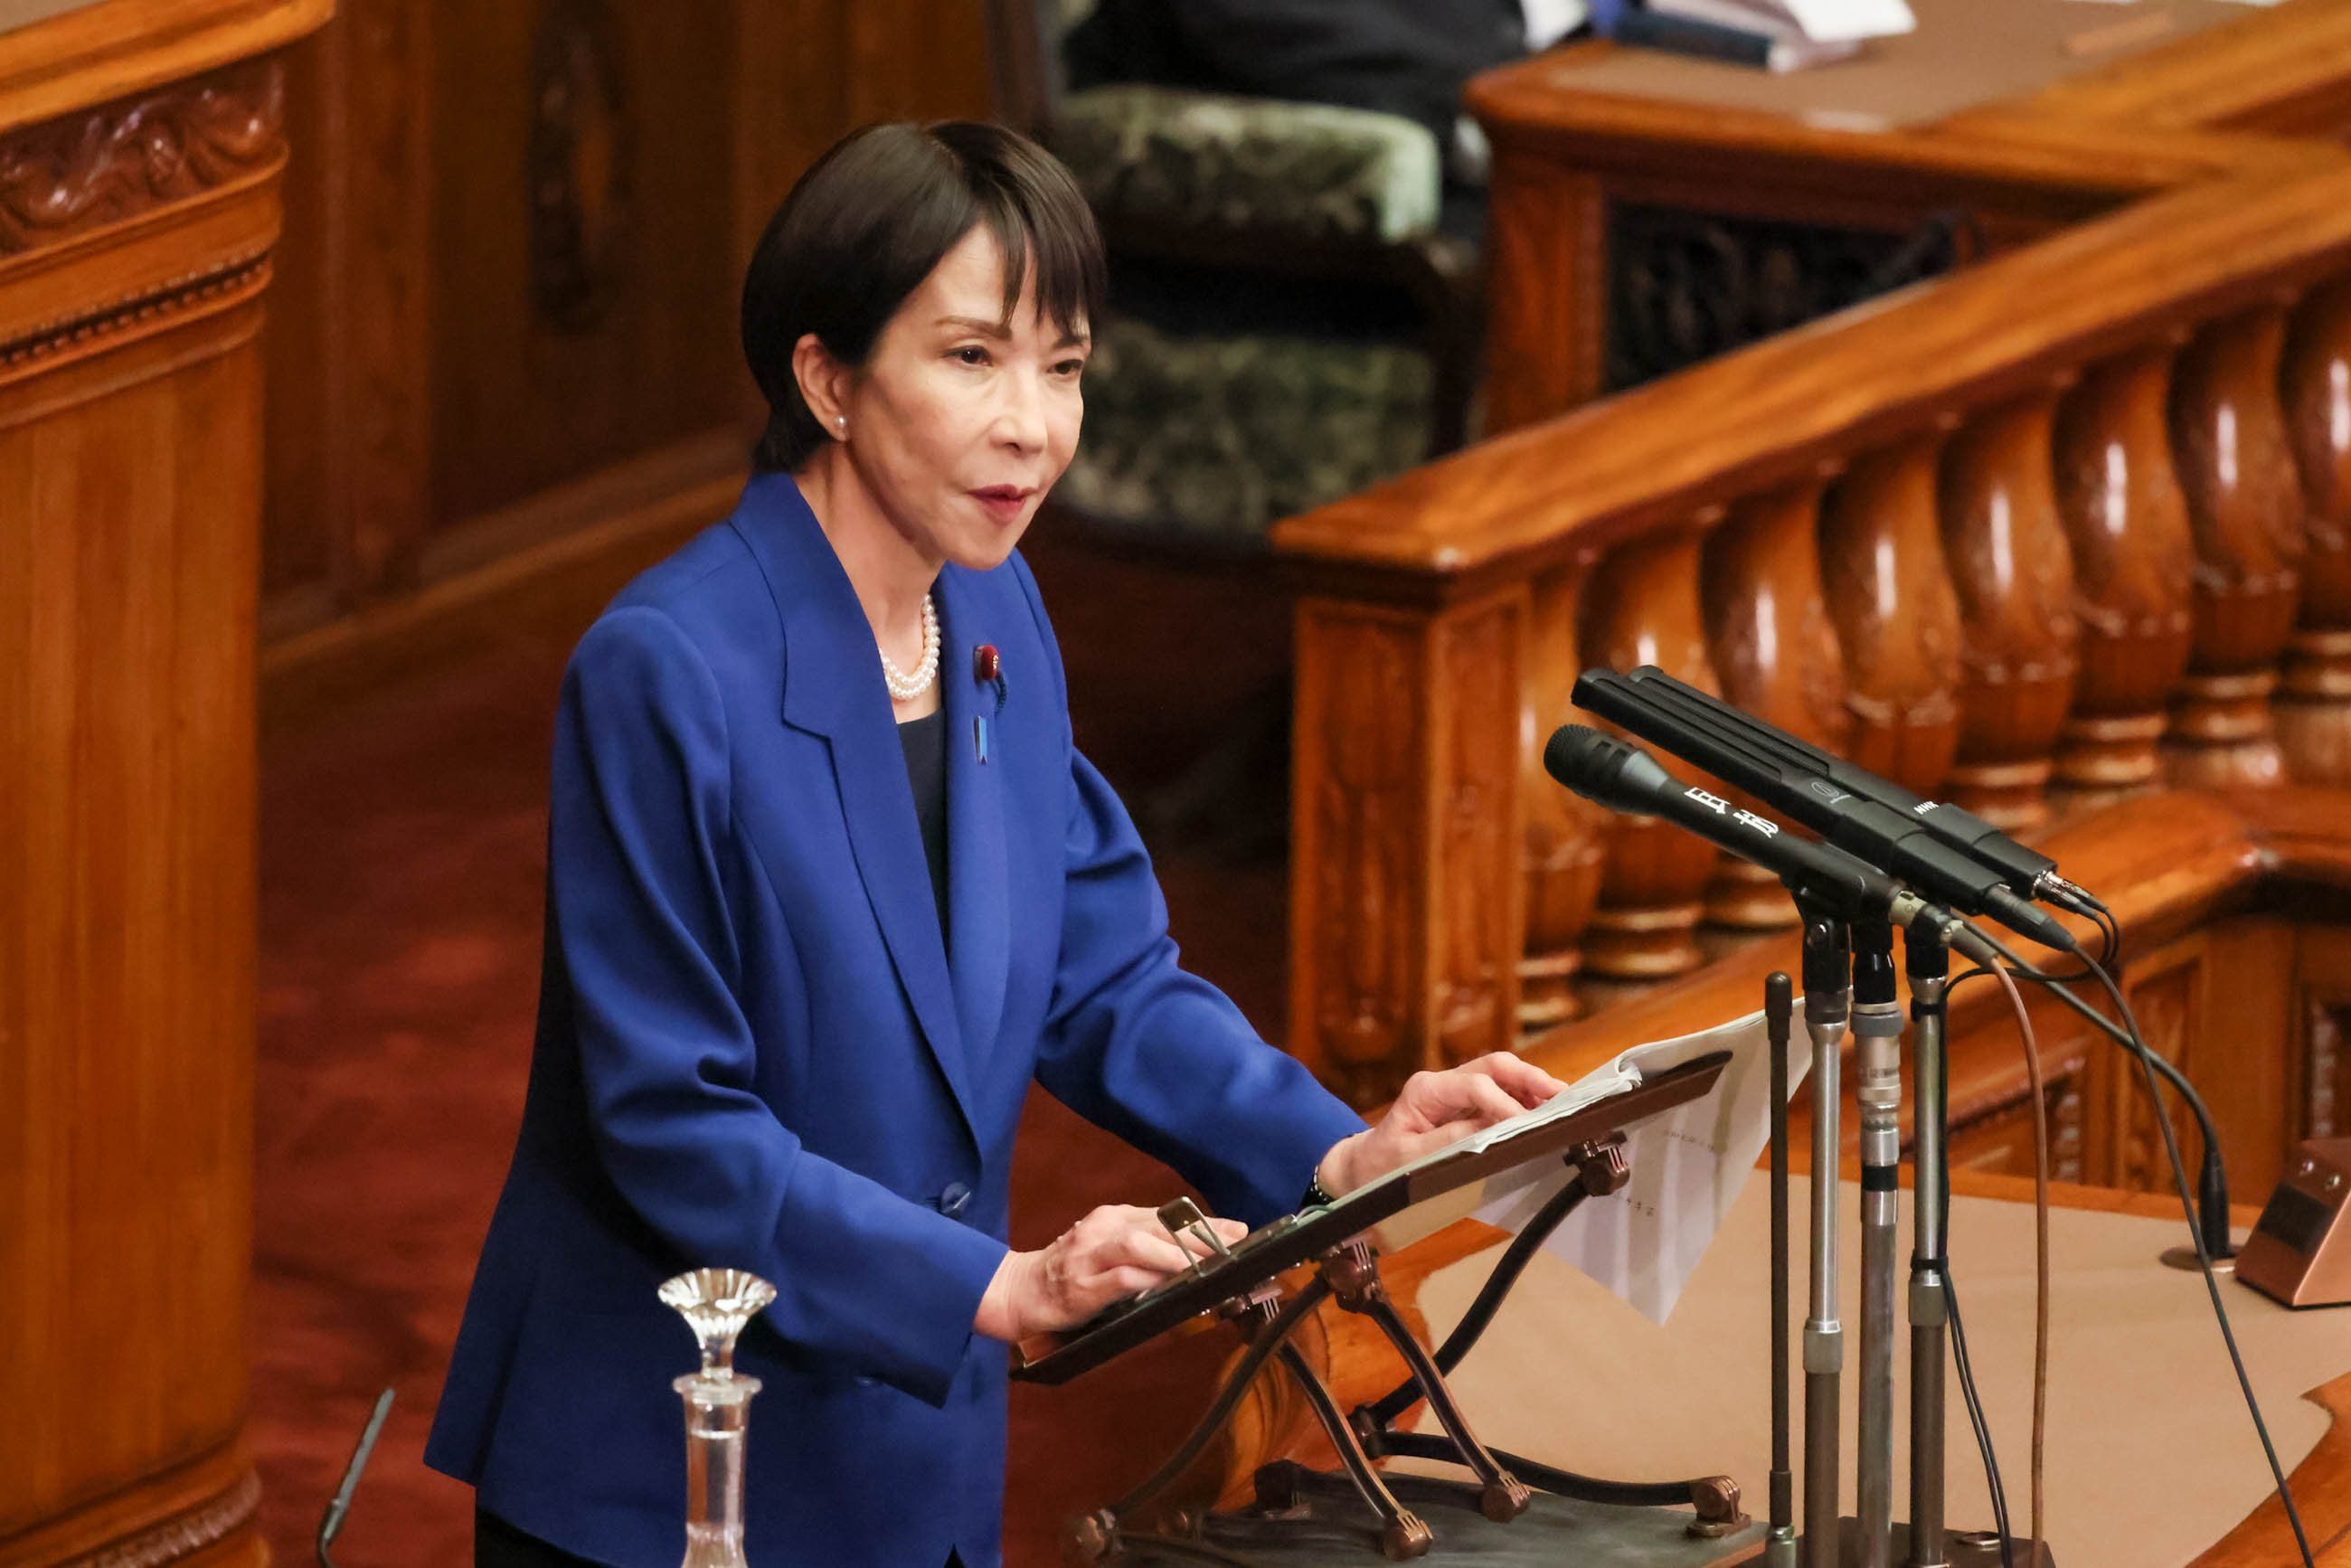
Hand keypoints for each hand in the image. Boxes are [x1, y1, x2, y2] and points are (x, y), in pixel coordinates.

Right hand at [973, 1204, 1248, 1342]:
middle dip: (1200, 1236)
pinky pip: (1120, 1279)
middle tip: (1235, 1244)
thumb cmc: (1072, 1273)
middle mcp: (1103, 1228)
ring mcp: (1090, 1256)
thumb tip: (1196, 1259)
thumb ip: (1146, 1251)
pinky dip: (1147, 1279)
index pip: (1167, 1216)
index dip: (1205, 1224)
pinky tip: (1168, 1284)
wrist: (1020, 1290)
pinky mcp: (1082, 1285)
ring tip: (1206, 1262)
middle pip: (1159, 1227)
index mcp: (1114, 1217)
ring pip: (1139, 1245)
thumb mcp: (1109, 1251)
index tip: (1239, 1230)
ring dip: (1175, 1254)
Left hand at [1316, 1051, 1568, 1196]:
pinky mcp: (1464, 1104)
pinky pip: (1499, 1092)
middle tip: (1562, 1096)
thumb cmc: (1381, 1168)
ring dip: (1532, 1085)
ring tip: (1562, 1102)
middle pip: (1493, 1067)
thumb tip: (1491, 1130)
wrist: (1363, 1171)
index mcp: (1425, 1091)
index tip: (1528, 1123)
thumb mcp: (1409, 1161)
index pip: (1474, 1085)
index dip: (1504, 1102)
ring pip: (1501, 1074)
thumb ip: (1450, 1143)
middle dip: (1530, 1078)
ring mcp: (1454, 1091)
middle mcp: (1442, 1084)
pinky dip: (1525, 1097)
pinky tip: (1544, 1110)